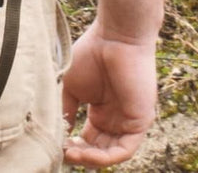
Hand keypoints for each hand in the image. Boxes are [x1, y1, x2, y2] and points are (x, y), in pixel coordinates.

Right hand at [61, 20, 156, 166]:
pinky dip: (106, 156)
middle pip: (99, 149)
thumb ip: (68, 110)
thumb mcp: (73, 86)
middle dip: (80, 155)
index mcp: (102, 111)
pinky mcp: (141, 121)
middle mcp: (116, 119)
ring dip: (91, 159)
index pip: (89, 139)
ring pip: (111, 153)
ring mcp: (129, 121)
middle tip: (63, 152)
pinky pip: (125, 149)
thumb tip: (60, 132)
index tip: (57, 144)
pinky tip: (88, 152)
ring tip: (72, 154)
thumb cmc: (92, 54)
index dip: (73, 146)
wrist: (115, 37)